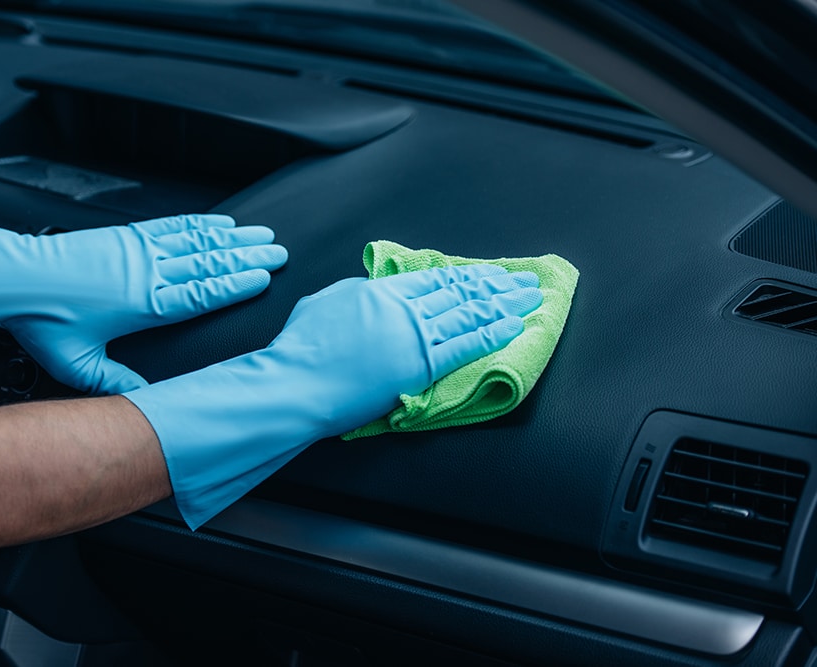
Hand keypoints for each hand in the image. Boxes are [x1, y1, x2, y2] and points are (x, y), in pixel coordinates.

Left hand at [0, 209, 286, 393]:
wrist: (12, 278)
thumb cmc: (43, 321)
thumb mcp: (78, 364)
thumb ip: (115, 382)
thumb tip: (144, 401)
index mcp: (142, 305)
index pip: (200, 293)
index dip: (235, 285)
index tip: (263, 277)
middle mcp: (146, 273)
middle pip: (208, 263)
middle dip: (247, 257)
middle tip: (277, 252)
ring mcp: (138, 251)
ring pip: (196, 242)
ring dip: (231, 237)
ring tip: (260, 234)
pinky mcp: (126, 237)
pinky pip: (172, 228)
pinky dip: (200, 224)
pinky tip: (218, 222)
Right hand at [124, 264, 542, 528]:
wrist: (296, 383)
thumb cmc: (299, 350)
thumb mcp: (323, 307)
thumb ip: (354, 299)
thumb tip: (370, 295)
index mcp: (377, 290)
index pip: (431, 279)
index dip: (463, 276)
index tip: (485, 274)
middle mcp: (400, 306)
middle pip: (457, 290)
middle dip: (495, 285)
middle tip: (524, 280)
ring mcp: (411, 333)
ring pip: (468, 312)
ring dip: (503, 303)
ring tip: (530, 298)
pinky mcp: (418, 363)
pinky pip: (464, 343)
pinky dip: (492, 332)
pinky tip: (514, 326)